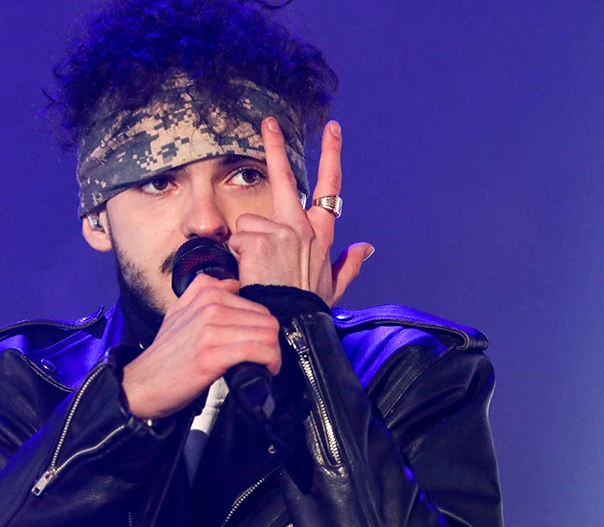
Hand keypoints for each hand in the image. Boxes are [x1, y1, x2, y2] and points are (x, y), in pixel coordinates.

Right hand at [121, 274, 281, 419]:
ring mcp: (210, 329)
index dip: (263, 328)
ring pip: (266, 334)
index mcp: (206, 293)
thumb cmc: (165, 354)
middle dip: (272, 342)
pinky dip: (269, 362)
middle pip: (267, 319)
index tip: (258, 344)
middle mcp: (209, 306)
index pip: (257, 305)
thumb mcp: (178, 312)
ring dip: (273, 354)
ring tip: (265, 366)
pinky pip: (256, 351)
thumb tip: (232, 283)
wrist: (141, 383)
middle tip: (264, 359)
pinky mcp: (211, 354)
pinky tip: (265, 371)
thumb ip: (202, 292)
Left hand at [228, 118, 374, 305]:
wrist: (293, 327)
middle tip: (269, 122)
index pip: (330, 188)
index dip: (331, 156)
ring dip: (245, 244)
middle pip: (286, 178)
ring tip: (256, 270)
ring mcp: (280, 231)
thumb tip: (367, 247)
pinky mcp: (258, 240)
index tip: (332, 130)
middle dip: (275, 147)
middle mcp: (302, 227)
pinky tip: (249, 273)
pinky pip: (236, 239)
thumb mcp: (334, 288)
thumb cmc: (309, 309)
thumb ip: (349, 265)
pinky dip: (237, 257)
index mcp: (321, 234)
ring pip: (247, 223)